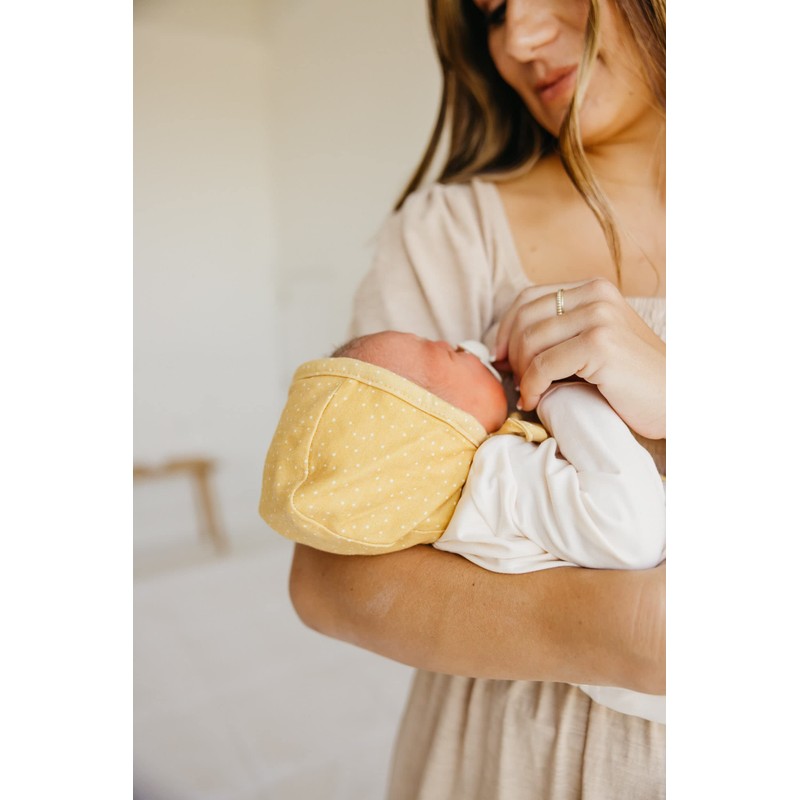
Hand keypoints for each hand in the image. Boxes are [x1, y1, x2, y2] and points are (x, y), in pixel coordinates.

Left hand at [493, 279, 664, 438]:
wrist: (678, 402)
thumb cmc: (632, 380)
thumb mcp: (595, 342)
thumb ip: (561, 332)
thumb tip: (503, 346)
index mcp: (594, 288)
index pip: (528, 297)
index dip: (505, 328)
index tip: (499, 356)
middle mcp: (597, 294)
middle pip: (525, 317)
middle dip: (510, 353)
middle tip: (514, 380)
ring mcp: (600, 317)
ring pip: (531, 341)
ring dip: (521, 373)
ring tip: (529, 393)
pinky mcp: (600, 344)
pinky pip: (544, 365)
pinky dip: (532, 386)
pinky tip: (536, 400)